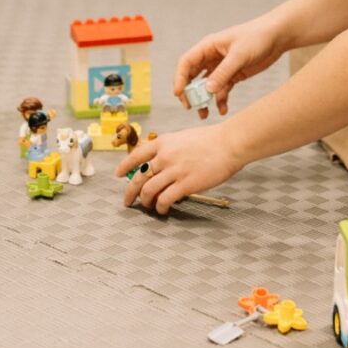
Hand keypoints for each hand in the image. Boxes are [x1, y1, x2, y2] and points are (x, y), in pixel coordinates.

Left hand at [115, 125, 241, 214]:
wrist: (229, 143)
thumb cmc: (212, 140)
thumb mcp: (184, 137)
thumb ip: (170, 149)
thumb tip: (161, 162)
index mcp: (163, 142)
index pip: (136, 155)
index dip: (124, 166)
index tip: (118, 174)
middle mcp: (164, 156)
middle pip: (138, 177)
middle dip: (130, 192)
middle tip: (128, 200)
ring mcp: (173, 171)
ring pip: (148, 191)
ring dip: (145, 202)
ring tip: (148, 207)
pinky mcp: (185, 185)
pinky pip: (164, 200)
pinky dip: (160, 208)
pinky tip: (163, 210)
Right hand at [173, 15, 285, 117]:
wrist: (278, 37)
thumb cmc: (257, 37)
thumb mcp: (239, 55)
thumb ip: (223, 73)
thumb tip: (207, 91)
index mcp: (208, 46)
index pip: (186, 63)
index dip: (179, 78)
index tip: (179, 94)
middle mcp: (212, 57)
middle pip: (193, 76)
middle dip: (190, 93)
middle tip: (191, 107)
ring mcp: (222, 67)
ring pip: (207, 86)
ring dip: (204, 100)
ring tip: (204, 114)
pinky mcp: (234, 75)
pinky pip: (222, 90)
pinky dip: (221, 100)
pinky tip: (223, 110)